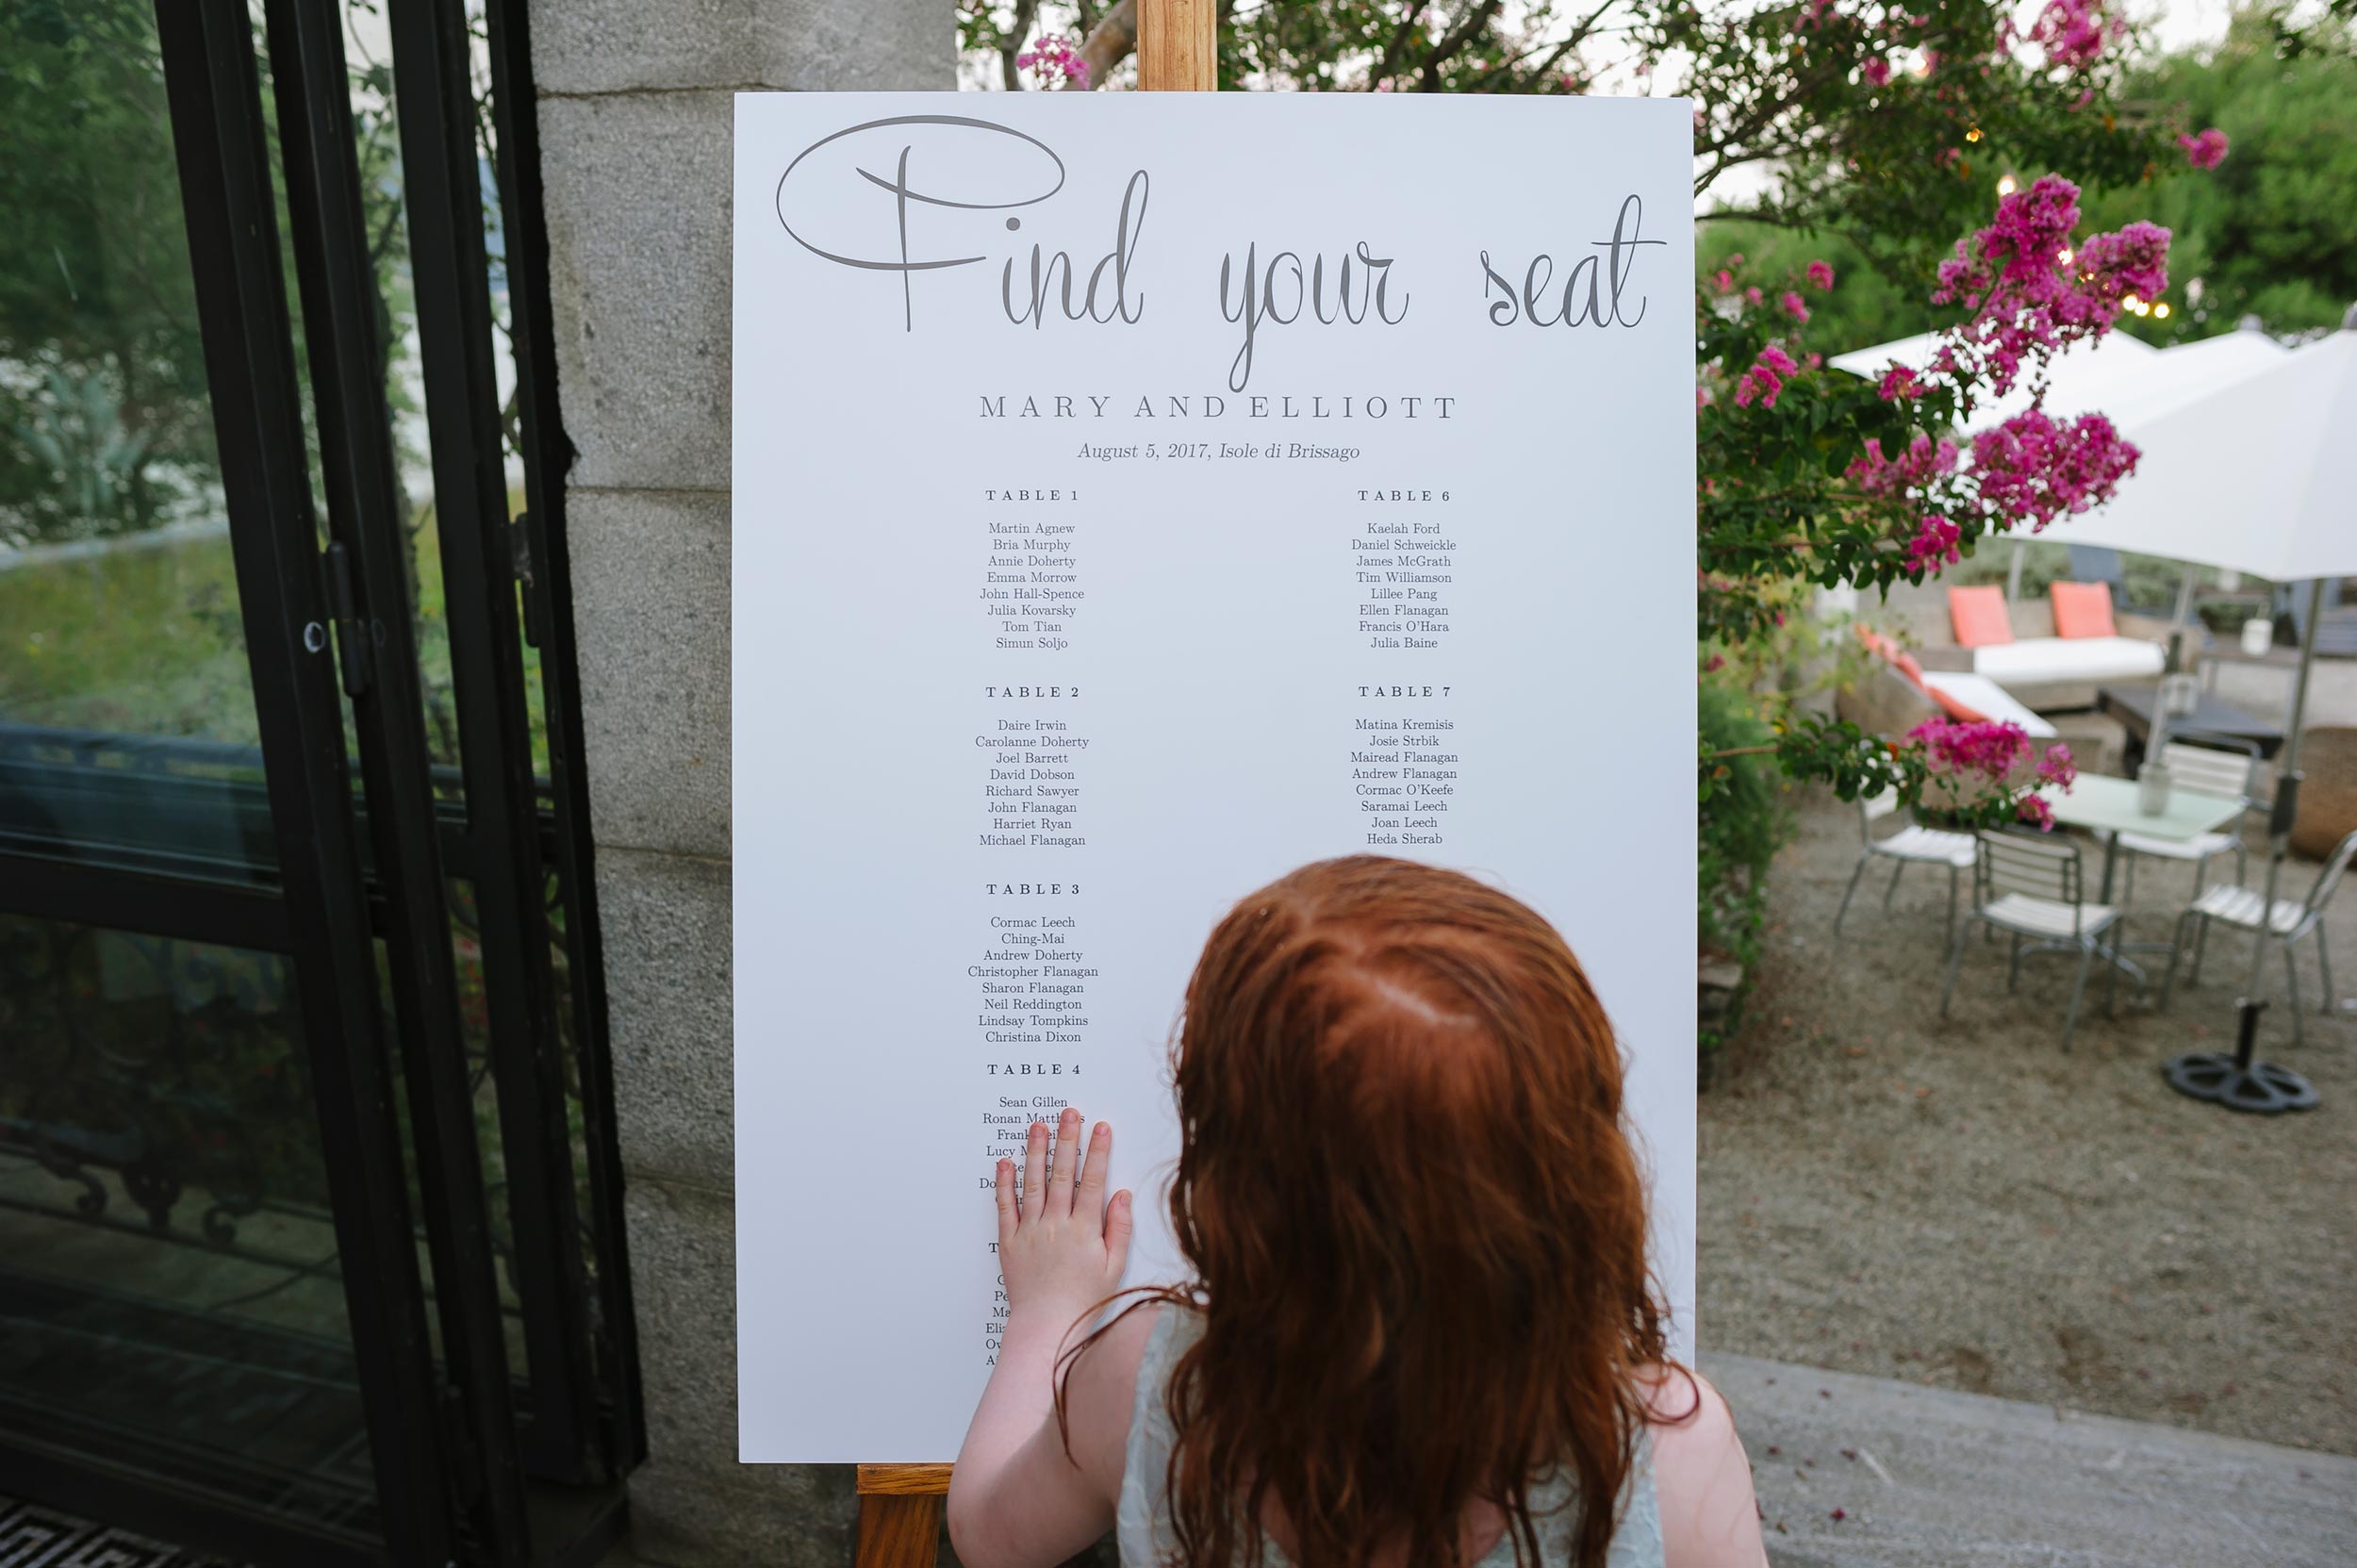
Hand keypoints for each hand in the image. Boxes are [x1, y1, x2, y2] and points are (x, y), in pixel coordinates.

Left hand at [996, 1108, 1131, 1323]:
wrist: (1047, 1327)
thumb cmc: (1084, 1301)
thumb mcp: (1114, 1267)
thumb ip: (1119, 1229)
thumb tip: (1121, 1194)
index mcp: (1084, 1230)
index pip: (1092, 1181)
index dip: (1097, 1152)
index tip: (1100, 1128)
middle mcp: (1056, 1225)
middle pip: (1062, 1174)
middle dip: (1067, 1140)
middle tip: (1068, 1113)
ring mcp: (1031, 1231)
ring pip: (1033, 1183)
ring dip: (1036, 1152)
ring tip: (1038, 1126)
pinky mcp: (1010, 1242)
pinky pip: (1005, 1207)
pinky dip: (1004, 1183)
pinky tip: (1006, 1162)